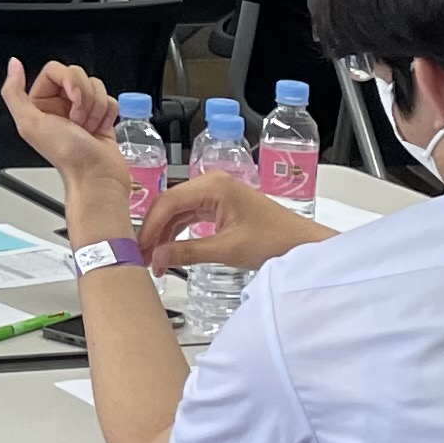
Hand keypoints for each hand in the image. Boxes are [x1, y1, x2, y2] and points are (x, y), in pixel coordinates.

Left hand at [2, 58, 124, 188]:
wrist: (97, 177)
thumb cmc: (67, 155)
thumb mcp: (30, 123)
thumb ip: (13, 92)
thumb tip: (13, 64)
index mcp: (39, 104)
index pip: (55, 70)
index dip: (69, 81)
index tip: (73, 100)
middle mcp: (59, 106)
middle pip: (77, 74)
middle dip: (84, 97)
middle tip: (78, 120)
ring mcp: (81, 111)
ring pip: (95, 86)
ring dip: (96, 107)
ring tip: (88, 128)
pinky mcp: (100, 117)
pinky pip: (109, 99)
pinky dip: (108, 113)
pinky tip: (100, 129)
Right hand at [147, 168, 335, 269]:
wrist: (304, 245)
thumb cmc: (275, 241)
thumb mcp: (228, 249)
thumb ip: (188, 252)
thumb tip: (157, 257)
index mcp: (213, 185)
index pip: (168, 202)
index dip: (150, 227)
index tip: (139, 250)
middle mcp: (212, 184)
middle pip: (170, 204)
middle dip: (154, 230)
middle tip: (141, 257)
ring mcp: (216, 194)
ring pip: (178, 211)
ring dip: (164, 233)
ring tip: (153, 259)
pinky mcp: (220, 206)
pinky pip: (190, 216)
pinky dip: (178, 233)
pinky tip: (170, 250)